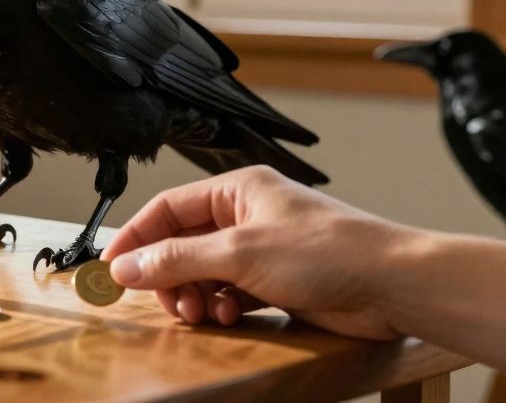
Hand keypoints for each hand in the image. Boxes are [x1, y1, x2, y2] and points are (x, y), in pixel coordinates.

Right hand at [100, 166, 411, 338]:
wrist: (393, 285)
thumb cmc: (332, 251)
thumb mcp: (239, 253)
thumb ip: (177, 259)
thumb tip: (128, 265)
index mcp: (237, 190)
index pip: (168, 208)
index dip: (136, 237)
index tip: (112, 267)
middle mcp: (247, 215)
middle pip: (182, 244)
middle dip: (169, 275)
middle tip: (167, 301)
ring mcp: (262, 249)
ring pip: (204, 272)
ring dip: (195, 295)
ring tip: (201, 313)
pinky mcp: (277, 281)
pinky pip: (228, 293)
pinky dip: (221, 306)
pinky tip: (227, 316)